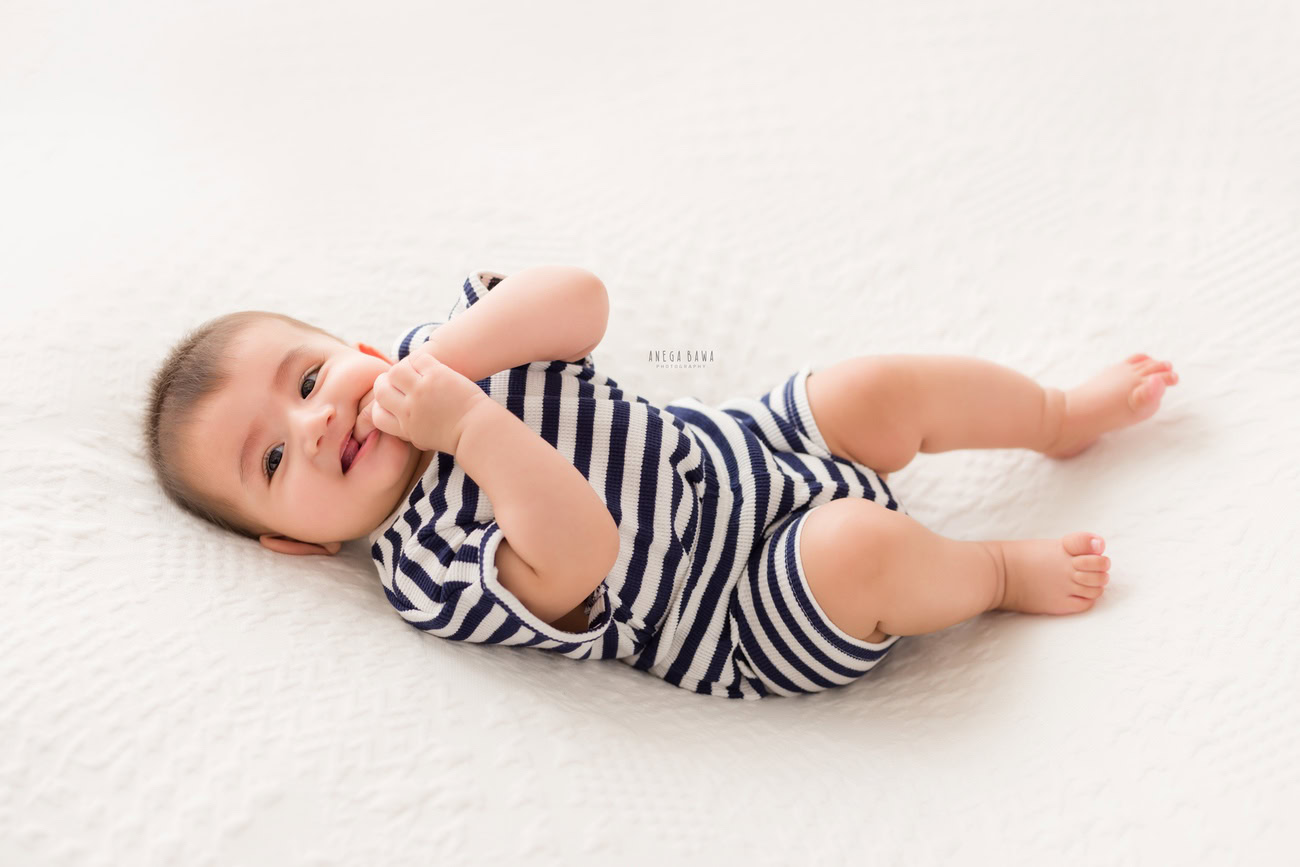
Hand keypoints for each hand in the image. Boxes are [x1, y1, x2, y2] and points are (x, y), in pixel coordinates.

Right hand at [361, 351, 488, 454]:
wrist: (478, 430)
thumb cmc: (456, 434)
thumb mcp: (424, 439)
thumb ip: (408, 428)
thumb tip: (397, 417)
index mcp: (404, 427)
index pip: (376, 414)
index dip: (380, 405)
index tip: (392, 400)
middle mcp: (408, 410)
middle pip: (381, 390)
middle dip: (386, 383)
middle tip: (398, 380)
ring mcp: (421, 392)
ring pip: (396, 371)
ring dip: (403, 369)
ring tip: (414, 371)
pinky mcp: (436, 376)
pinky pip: (418, 359)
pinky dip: (421, 359)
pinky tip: (430, 365)